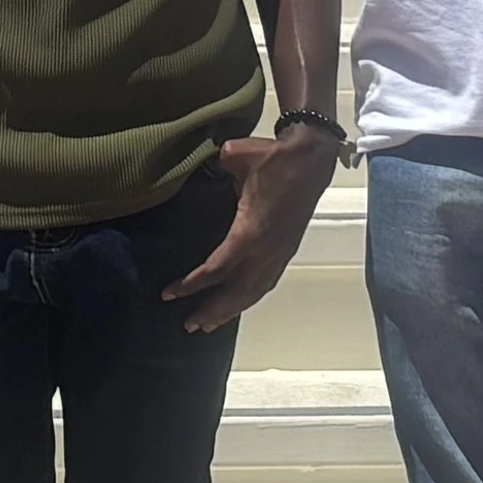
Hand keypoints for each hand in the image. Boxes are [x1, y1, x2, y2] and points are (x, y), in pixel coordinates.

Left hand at [169, 123, 340, 335]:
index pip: (217, 268)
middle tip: (188, 325)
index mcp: (250, 231)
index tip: (170, 294)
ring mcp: (278, 252)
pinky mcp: (286, 250)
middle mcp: (266, 249)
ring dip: (231, 310)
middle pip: (236, 292)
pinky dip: (249, 298)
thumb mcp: (234, 157)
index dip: (192, 285)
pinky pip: (266, 282)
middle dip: (211, 310)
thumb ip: (210, 168)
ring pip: (253, 291)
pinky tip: (238, 304)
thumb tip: (193, 169)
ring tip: (209, 324)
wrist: (312, 158)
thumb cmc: (275, 157)